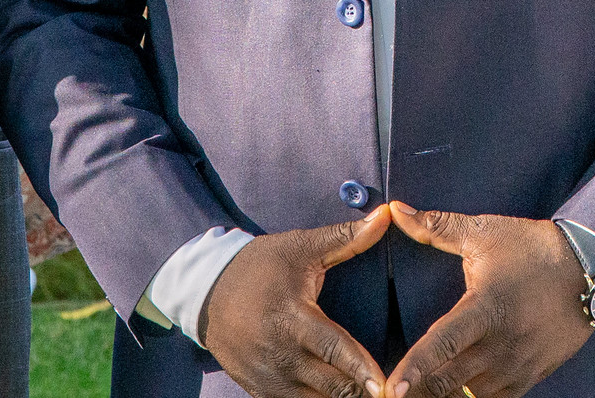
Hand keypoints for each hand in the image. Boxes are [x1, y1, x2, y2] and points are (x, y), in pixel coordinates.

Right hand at [202, 205, 393, 397]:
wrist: (205, 291)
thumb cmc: (258, 266)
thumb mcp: (299, 248)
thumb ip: (345, 238)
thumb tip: (386, 215)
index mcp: (292, 317)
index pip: (334, 349)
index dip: (361, 370)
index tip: (384, 386)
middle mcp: (280, 354)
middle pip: (331, 385)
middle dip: (360, 391)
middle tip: (389, 393)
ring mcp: (269, 377)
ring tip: (366, 394)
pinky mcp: (260, 390)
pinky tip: (338, 396)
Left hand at [384, 203, 592, 397]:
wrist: (588, 268)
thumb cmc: (530, 248)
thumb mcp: (482, 232)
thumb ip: (435, 226)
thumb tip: (396, 209)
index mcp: (485, 307)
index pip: (441, 344)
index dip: (414, 367)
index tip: (393, 387)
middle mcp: (501, 343)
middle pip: (449, 380)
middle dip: (420, 390)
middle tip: (393, 393)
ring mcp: (518, 364)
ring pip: (471, 395)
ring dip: (445, 395)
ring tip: (422, 392)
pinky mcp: (532, 375)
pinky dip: (473, 397)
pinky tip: (456, 391)